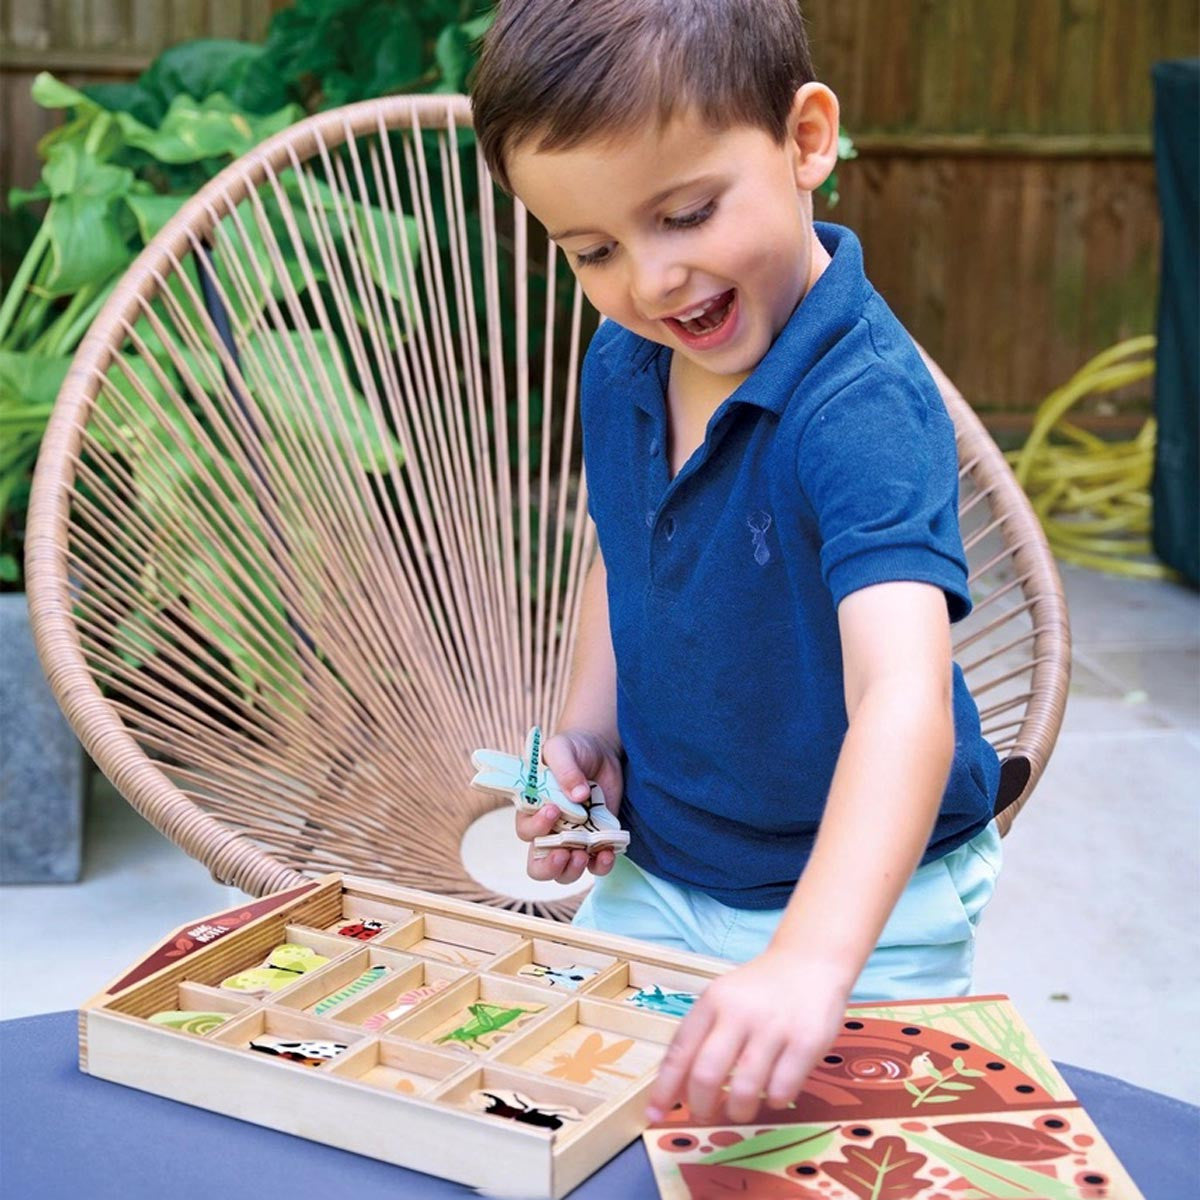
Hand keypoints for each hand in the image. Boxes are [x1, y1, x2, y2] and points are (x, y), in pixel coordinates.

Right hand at [515, 728, 622, 884]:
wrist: (600, 750)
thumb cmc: (572, 748)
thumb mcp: (563, 748)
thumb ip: (565, 768)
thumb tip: (578, 795)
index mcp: (533, 810)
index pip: (526, 831)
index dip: (536, 827)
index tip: (553, 810)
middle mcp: (550, 830)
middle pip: (538, 864)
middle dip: (548, 867)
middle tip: (563, 854)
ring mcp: (574, 838)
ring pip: (565, 872)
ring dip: (573, 871)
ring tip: (583, 856)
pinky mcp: (597, 840)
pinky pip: (596, 864)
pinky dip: (602, 865)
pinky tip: (608, 853)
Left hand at [645, 950, 848, 1124]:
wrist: (810, 961)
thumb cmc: (760, 990)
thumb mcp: (724, 999)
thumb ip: (701, 1038)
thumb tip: (676, 1091)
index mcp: (713, 1000)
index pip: (680, 1050)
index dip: (665, 1087)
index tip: (655, 1113)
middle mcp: (740, 1012)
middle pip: (707, 1075)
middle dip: (701, 1107)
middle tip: (704, 1116)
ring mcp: (774, 1027)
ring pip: (744, 1090)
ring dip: (737, 1111)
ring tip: (740, 1109)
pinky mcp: (806, 1042)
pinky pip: (781, 1090)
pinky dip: (773, 1101)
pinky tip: (773, 1092)